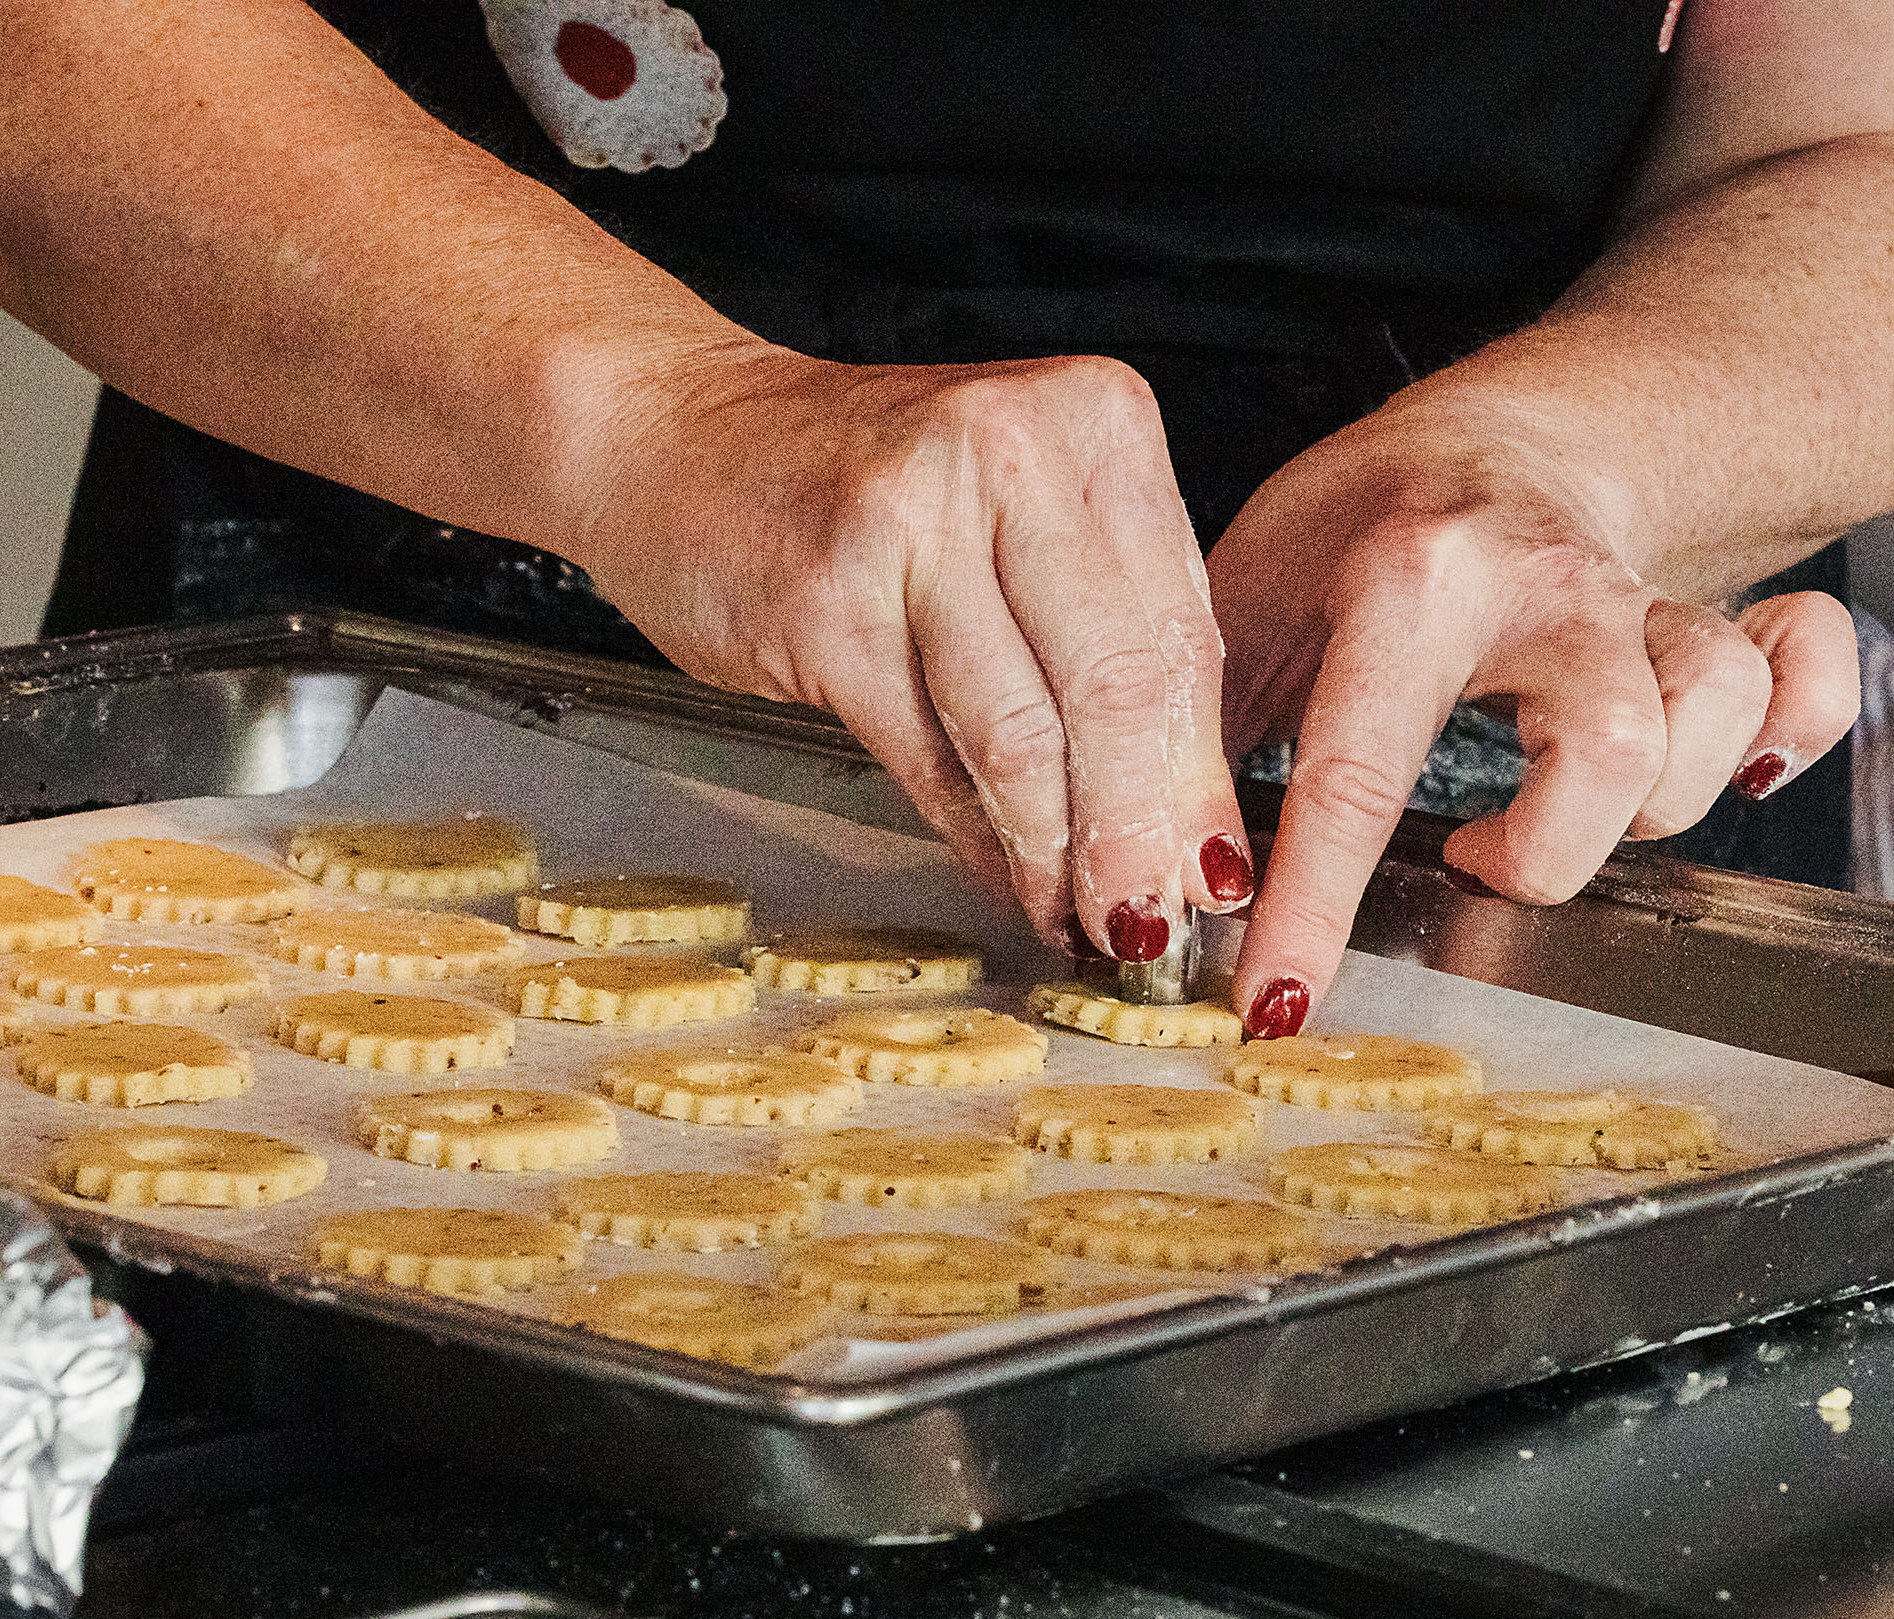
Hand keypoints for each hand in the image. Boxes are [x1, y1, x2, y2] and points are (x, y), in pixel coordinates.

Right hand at [566, 341, 1253, 956]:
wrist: (669, 433)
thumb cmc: (857, 488)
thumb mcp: (1017, 517)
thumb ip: (1106, 631)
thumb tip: (1186, 818)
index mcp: (1095, 416)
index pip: (1184, 627)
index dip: (1207, 775)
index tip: (1223, 873)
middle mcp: (1011, 447)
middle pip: (1119, 684)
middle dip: (1148, 833)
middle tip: (1165, 927)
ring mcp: (913, 519)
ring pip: (1025, 732)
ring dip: (1065, 854)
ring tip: (1092, 924)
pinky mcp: (827, 600)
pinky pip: (929, 757)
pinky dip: (981, 843)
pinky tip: (1011, 888)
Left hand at [1211, 400, 1859, 1035]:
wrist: (1497, 440)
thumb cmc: (1354, 535)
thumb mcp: (1244, 604)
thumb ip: (1198, 737)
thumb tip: (1146, 883)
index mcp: (1406, 579)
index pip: (1359, 773)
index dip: (1316, 906)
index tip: (1280, 1002)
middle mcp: (1545, 583)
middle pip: (1614, 750)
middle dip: (1545, 856)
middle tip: (1471, 863)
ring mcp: (1647, 600)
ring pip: (1713, 720)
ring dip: (1650, 807)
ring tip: (1556, 811)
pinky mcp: (1724, 614)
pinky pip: (1807, 679)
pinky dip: (1792, 731)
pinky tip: (1719, 766)